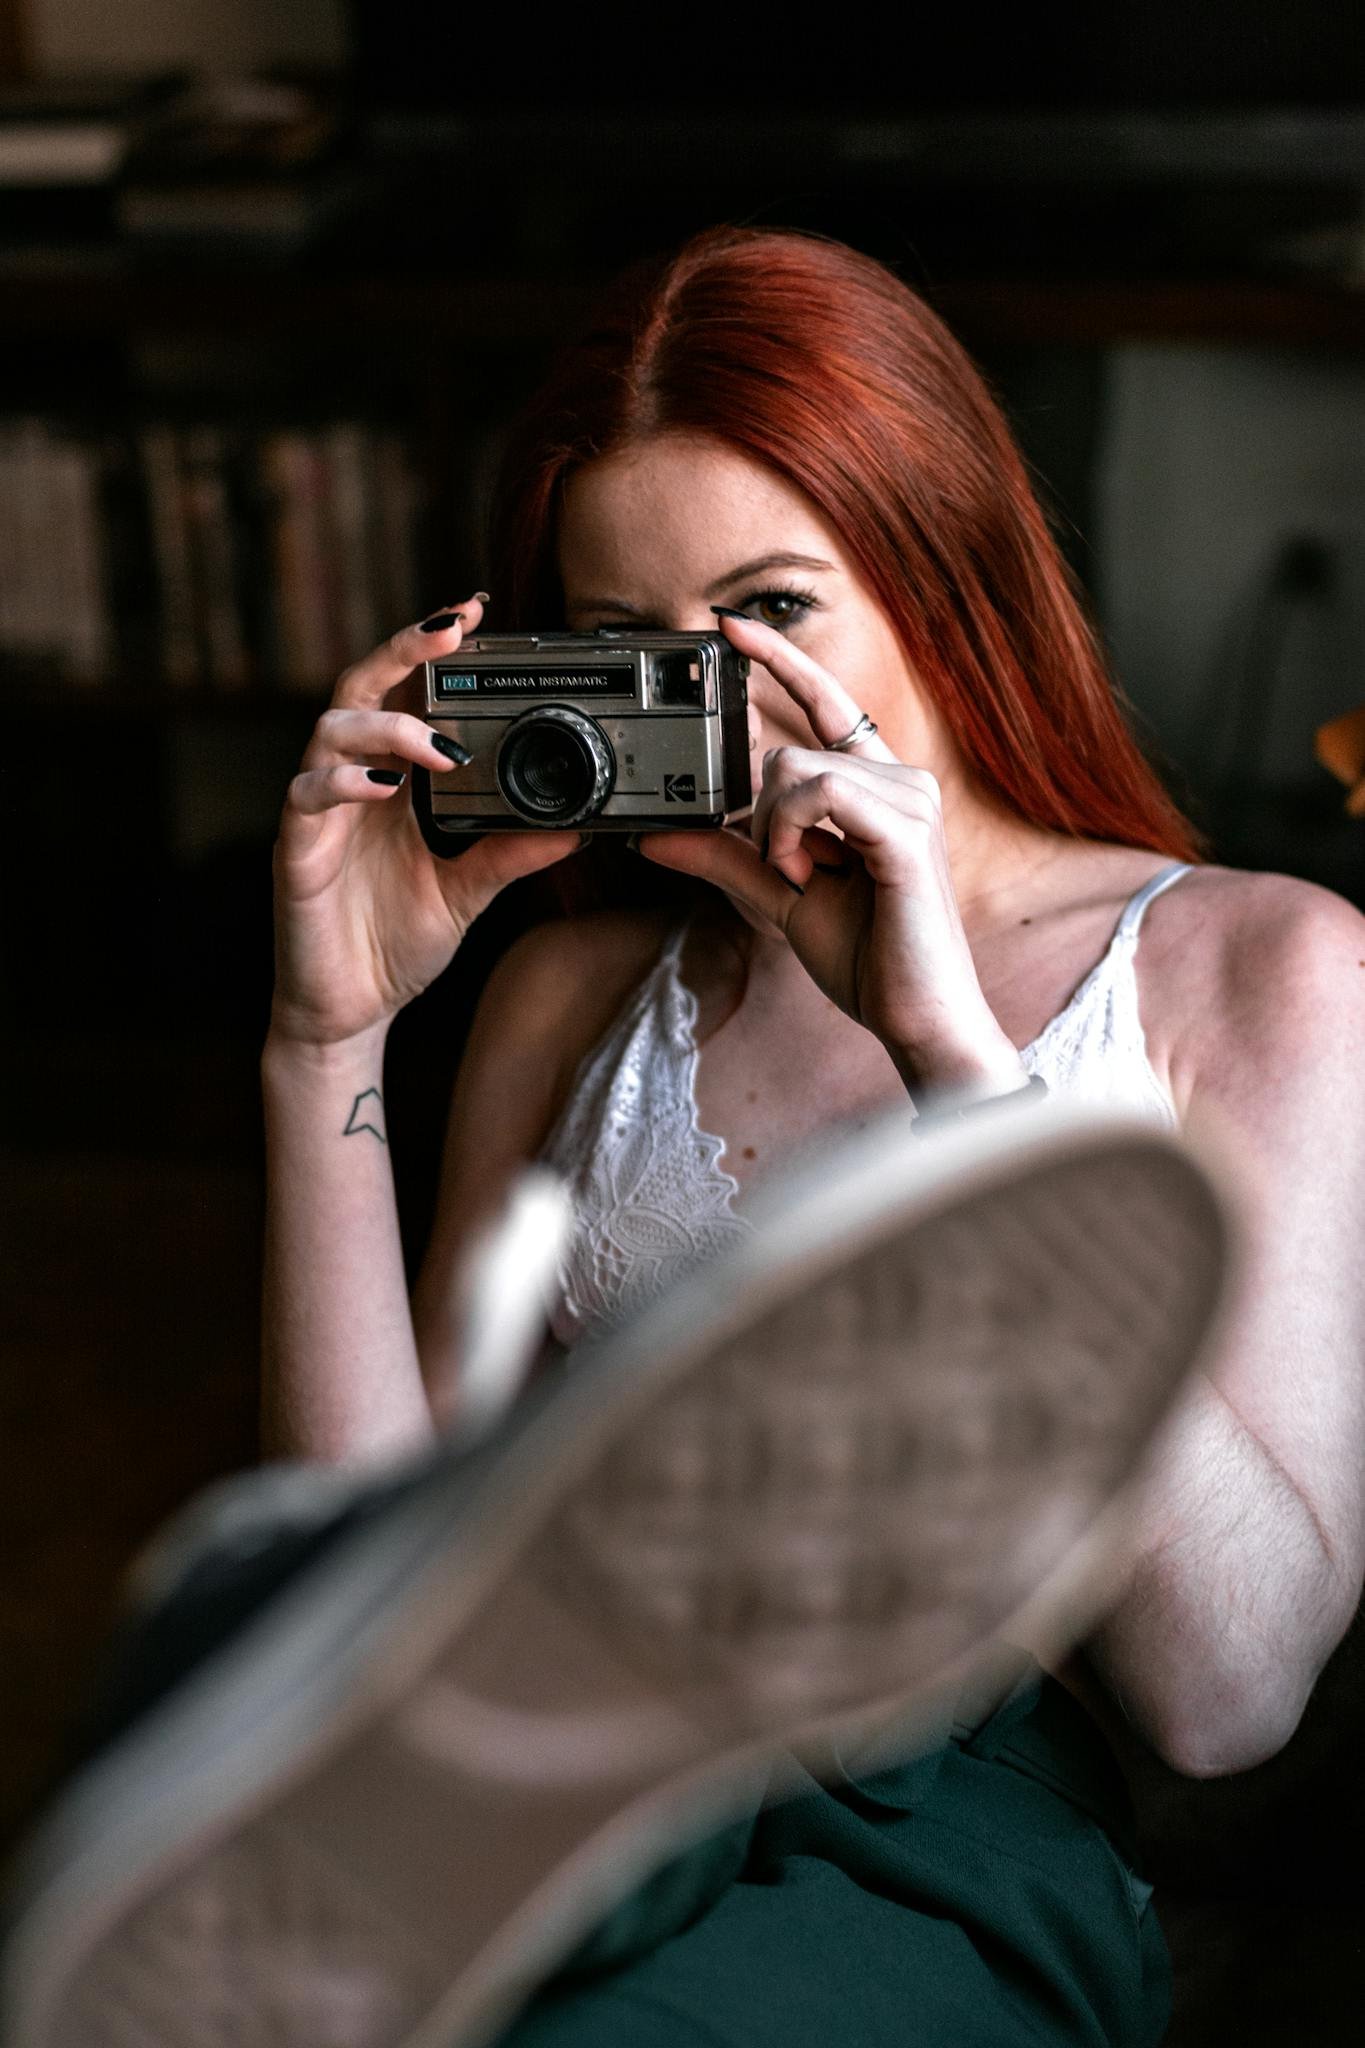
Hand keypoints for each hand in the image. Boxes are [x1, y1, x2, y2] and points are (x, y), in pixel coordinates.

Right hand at [270, 599, 581, 1048]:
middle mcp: (351, 783)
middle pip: (362, 686)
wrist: (348, 1010)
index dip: (432, 650)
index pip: (406, 693)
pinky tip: (382, 788)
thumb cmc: (393, 943)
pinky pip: (308, 796)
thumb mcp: (468, 892)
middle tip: (453, 626)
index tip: (479, 613)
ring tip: (436, 743)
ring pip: (332, 730)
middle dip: (404, 648)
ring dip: (386, 724)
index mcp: (390, 782)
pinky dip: (342, 783)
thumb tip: (576, 828)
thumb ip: (510, 854)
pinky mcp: (296, 849)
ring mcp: (319, 812)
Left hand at [637, 613, 1025, 1093]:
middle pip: (788, 752)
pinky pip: (817, 793)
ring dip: (775, 835)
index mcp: (875, 787)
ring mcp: (910, 797)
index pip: (826, 701)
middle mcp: (901, 779)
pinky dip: (791, 836)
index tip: (728, 627)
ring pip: (795, 772)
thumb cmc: (866, 958)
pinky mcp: (905, 826)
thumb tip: (654, 836)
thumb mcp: (776, 898)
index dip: (779, 659)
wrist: (913, 1014)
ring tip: (803, 880)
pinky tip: (808, 875)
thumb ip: (723, 858)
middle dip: (763, 819)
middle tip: (786, 872)